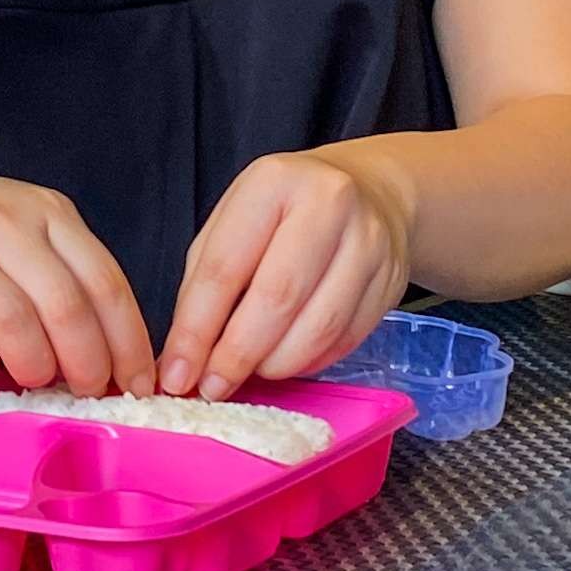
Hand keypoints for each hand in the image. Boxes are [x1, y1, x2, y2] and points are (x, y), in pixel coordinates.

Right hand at [0, 153, 153, 394]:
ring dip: (34, 366)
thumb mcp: (23, 227)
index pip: (106, 283)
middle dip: (88, 364)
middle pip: (67, 308)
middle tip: (87, 392)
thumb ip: (63, 276)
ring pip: (16, 324)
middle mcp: (8, 227)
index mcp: (48, 214)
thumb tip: (110, 354)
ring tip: (33, 378)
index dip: (129, 342)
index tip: (139, 383)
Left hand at [162, 148, 414, 398]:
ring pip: (319, 326)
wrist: (370, 191)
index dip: (197, 329)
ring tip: (251, 373)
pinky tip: (288, 361)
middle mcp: (328, 205)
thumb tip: (185, 357)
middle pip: (277, 298)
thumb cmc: (285, 212)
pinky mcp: (392, 279)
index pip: (225, 267)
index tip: (178, 373)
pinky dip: (311, 361)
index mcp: (273, 183)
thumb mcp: (233, 223)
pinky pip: (347, 338)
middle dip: (238, 354)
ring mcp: (369, 242)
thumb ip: (204, 284)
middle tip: (214, 387)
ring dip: (276, 364)